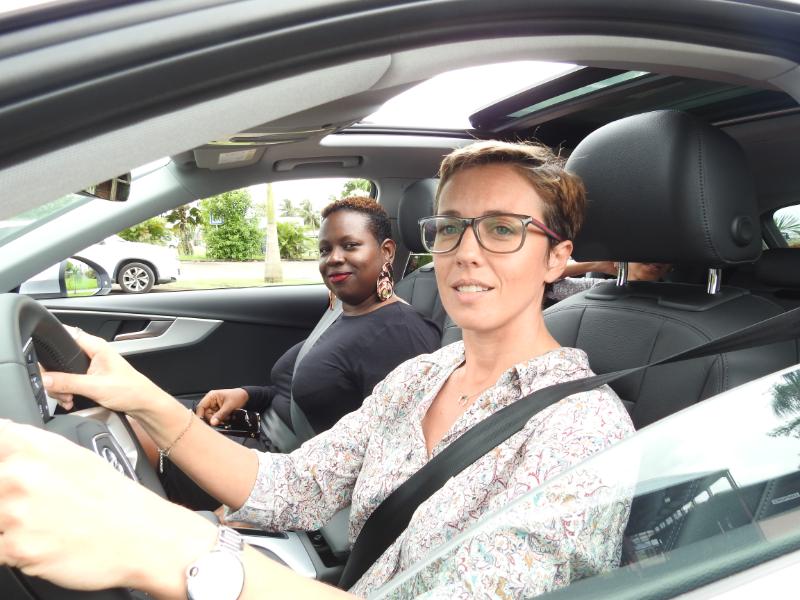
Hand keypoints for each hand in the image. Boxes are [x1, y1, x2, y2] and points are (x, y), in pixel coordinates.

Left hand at [0, 419, 214, 593]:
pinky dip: (13, 551)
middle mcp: (20, 475)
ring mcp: (15, 512)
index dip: (1, 456)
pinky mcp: (15, 548)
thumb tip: (5, 438)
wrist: (143, 536)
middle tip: (34, 507)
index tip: (8, 468)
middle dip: (5, 500)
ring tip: (40, 527)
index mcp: (35, 448)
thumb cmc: (115, 498)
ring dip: (7, 526)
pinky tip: (41, 544)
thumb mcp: (77, 456)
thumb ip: (33, 447)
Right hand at [41, 327, 172, 416]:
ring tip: (68, 398)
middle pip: (60, 358)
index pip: (66, 335)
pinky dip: (67, 392)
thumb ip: (69, 382)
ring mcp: (90, 366)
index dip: (52, 348)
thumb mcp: (96, 387)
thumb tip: (45, 379)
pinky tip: (70, 400)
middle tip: (61, 390)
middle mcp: (92, 353)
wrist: (143, 404)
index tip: (47, 367)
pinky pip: (69, 382)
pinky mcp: (90, 378)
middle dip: (55, 377)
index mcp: (96, 346)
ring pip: (63, 372)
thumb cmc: (131, 390)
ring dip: (61, 387)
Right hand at [195, 388, 248, 425]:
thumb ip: (220, 415)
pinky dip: (221, 420)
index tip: (203, 424)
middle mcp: (211, 401)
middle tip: (221, 422)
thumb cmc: (238, 397)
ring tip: (227, 418)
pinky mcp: (218, 410)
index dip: (200, 416)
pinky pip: (216, 418)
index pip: (201, 407)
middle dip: (213, 419)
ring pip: (211, 417)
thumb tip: (212, 423)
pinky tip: (228, 418)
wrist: (246, 397)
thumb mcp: (229, 406)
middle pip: (205, 414)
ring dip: (218, 420)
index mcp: (211, 396)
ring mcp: (214, 406)